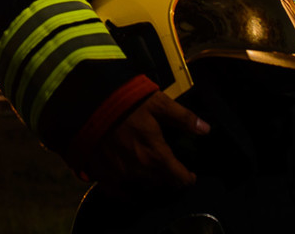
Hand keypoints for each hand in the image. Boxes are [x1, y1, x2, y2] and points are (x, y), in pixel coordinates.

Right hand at [83, 91, 209, 196]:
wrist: (87, 104)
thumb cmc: (125, 102)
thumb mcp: (158, 103)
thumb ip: (183, 118)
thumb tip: (206, 129)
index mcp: (156, 156)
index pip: (180, 179)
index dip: (188, 178)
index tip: (189, 174)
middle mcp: (139, 172)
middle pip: (161, 185)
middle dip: (168, 179)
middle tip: (169, 169)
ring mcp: (119, 176)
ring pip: (141, 189)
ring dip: (149, 184)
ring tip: (150, 174)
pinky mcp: (101, 175)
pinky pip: (118, 192)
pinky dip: (126, 190)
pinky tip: (128, 182)